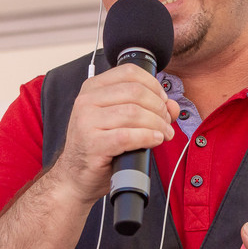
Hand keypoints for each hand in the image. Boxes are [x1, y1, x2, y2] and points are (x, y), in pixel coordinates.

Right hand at [51, 64, 179, 205]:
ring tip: (164, 134)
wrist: (75, 176)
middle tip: (166, 122)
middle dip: (158, 107)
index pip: (129, 72)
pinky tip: (155, 140)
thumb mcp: (120, 121)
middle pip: (135, 92)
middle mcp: (86, 101)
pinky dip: (147, 137)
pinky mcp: (93, 144)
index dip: (153, 84)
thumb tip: (172, 105)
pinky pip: (128, 136)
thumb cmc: (98, 146)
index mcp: (93, 88)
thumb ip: (148, 108)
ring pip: (134, 113)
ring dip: (157, 124)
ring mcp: (86, 122)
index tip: (163, 100)